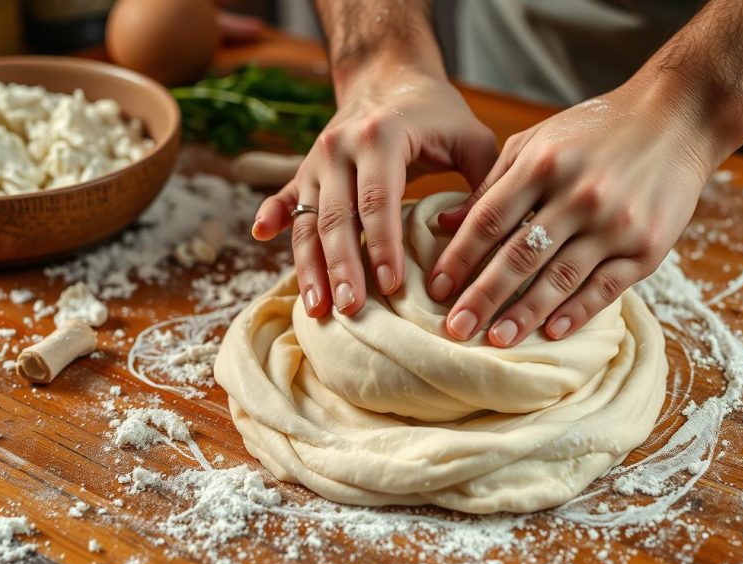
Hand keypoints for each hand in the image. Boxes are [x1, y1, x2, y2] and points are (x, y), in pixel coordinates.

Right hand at [252, 59, 496, 317]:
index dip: (383, 246)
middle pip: (336, 217)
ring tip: (318, 307)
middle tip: (350, 308)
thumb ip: (482, 185)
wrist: (390, 76)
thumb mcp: (473, 140)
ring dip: (309, 265)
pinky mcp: (305, 170)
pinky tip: (261, 235)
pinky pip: (286, 198)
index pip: (378, 201)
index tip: (391, 286)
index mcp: (380, 137)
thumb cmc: (438, 115)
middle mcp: (339, 147)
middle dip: (342, 267)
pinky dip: (273, 217)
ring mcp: (316, 159)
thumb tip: (471, 238)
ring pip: (307, 218)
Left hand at [428, 77, 728, 346]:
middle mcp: (579, 195)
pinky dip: (577, 312)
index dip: (458, 257)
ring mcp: (616, 224)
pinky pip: (606, 288)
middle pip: (519, 256)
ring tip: (496, 340)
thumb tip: (444, 223)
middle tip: (455, 329)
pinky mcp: (648, 248)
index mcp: (544, 164)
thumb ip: (493, 183)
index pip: (490, 220)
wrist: (678, 118)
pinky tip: (551, 333)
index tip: (435, 288)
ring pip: (560, 278)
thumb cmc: (598, 129)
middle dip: (483, 296)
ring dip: (525, 314)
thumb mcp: (539, 140)